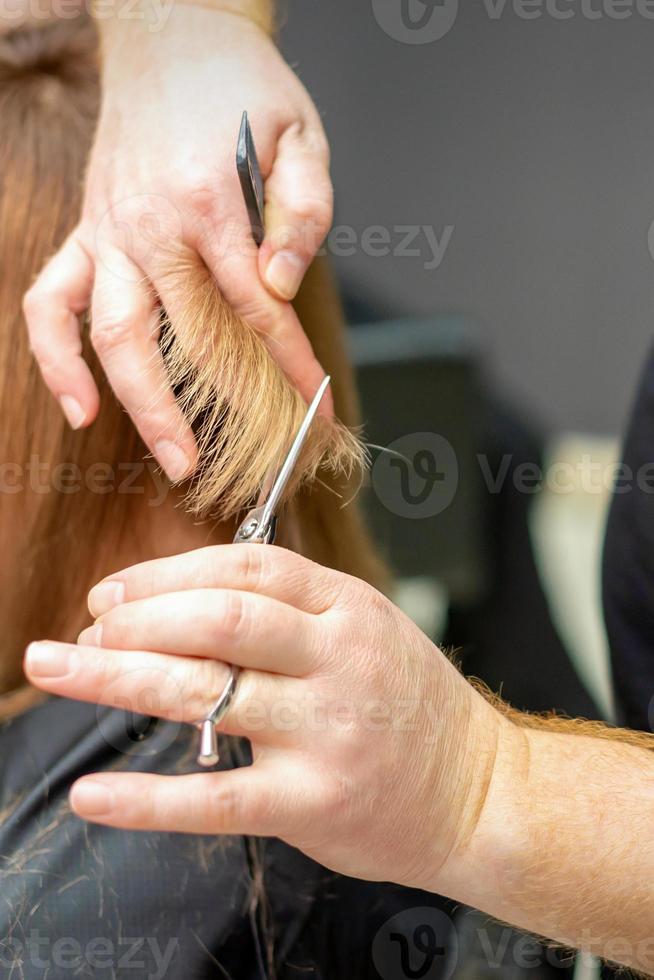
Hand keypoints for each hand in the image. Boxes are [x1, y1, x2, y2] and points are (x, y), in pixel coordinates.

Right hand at [23, 7, 333, 481]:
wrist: (169, 35)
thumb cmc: (241, 87)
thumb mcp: (300, 134)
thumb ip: (302, 209)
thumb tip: (282, 283)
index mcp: (210, 201)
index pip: (257, 307)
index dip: (289, 364)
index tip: (316, 407)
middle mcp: (151, 225)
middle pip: (186, 338)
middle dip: (222, 408)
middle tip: (254, 462)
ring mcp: (109, 233)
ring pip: (114, 335)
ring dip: (141, 405)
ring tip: (174, 459)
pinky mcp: (86, 235)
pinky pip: (51, 303)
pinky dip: (56, 358)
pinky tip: (79, 406)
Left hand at [24, 544, 514, 894]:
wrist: (482, 792)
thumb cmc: (411, 705)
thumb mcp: (368, 630)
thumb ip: (292, 611)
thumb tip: (184, 601)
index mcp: (348, 608)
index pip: (246, 568)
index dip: (168, 574)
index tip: (112, 592)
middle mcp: (338, 659)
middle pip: (220, 619)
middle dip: (136, 618)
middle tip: (83, 631)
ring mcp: (327, 730)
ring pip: (208, 692)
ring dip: (117, 677)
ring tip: (54, 667)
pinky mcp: (315, 803)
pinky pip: (217, 797)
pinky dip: (146, 799)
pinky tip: (92, 794)